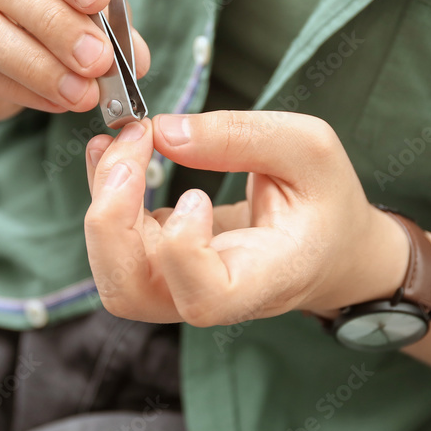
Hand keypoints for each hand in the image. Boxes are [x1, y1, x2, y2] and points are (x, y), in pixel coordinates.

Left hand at [83, 111, 407, 325]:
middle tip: (132, 144)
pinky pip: (114, 245)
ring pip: (114, 273)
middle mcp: (214, 296)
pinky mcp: (162, 267)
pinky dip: (104, 194)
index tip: (195, 194)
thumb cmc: (325, 200)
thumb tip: (165, 131)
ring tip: (118, 142)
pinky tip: (119, 149)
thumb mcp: (310, 148)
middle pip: (132, 294)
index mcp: (266, 279)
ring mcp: (181, 287)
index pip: (205, 298)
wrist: (328, 245)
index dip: (182, 252)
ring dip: (102, 206)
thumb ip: (241, 136)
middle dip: (111, 220)